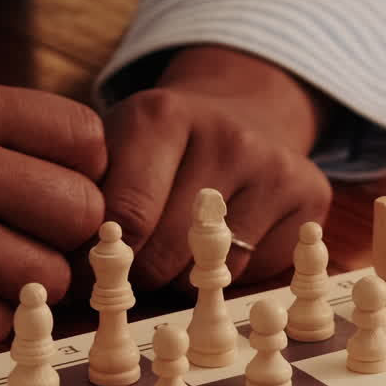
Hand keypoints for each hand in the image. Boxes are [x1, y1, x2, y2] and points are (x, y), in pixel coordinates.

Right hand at [0, 82, 105, 345]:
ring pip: (56, 277)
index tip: (45, 172)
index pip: (87, 139)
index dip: (80, 164)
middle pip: (84, 212)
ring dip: (34, 276)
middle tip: (21, 222)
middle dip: (65, 225)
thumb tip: (115, 197)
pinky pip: (9, 322)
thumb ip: (27, 141)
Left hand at [100, 46, 332, 290]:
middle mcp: (229, 136)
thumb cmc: (163, 145)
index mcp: (164, 115)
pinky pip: (257, 272)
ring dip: (187, 277)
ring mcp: (277, 168)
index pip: (127, 219)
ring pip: (214, 271)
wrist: (244, 108)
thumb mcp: (116, 148)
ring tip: (181, 247)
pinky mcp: (312, 197)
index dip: (108, 257)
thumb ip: (93, 202)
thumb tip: (73, 272)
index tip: (102, 262)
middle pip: (167, 253)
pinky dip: (233, 273)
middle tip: (140, 261)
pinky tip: (228, 242)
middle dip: (144, 271)